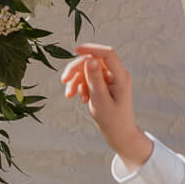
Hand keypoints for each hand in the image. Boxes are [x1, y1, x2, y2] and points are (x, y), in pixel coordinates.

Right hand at [60, 43, 152, 169]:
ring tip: (69, 95)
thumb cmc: (113, 121)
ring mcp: (110, 79)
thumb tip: (90, 59)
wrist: (119, 134)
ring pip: (87, 69)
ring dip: (76, 80)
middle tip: (63, 80)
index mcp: (121, 76)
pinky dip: (80, 86)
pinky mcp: (104, 84)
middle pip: (93, 61)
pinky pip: (88, 78)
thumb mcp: (101, 101)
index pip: (107, 54)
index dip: (91, 49)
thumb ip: (95, 80)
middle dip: (76, 69)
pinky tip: (80, 99)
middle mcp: (116, 74)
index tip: (75, 50)